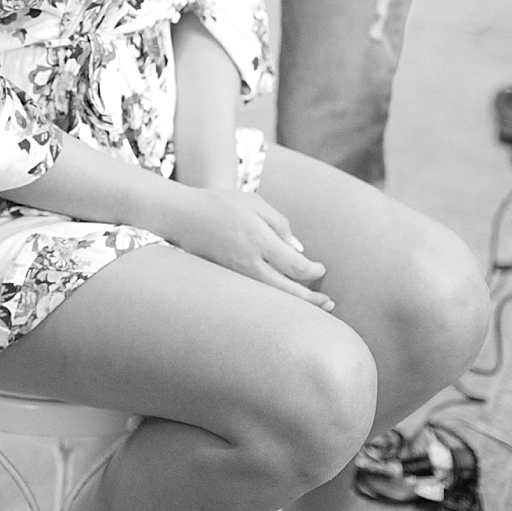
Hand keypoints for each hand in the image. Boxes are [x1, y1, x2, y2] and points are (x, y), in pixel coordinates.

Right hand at [175, 184, 334, 310]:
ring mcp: (236, 275)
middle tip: (329, 303)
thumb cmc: (220, 204)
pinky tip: (284, 299)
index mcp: (258, 238)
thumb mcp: (254, 203)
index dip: (313, 271)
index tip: (321, 269)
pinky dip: (274, 300)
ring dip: (294, 304)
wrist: (181, 215)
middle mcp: (248, 262)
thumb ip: (280, 224)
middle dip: (312, 300)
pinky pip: (257, 295)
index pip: (296, 266)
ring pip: (272, 298)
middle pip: (288, 291)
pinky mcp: (227, 281)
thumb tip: (299, 251)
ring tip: (314, 307)